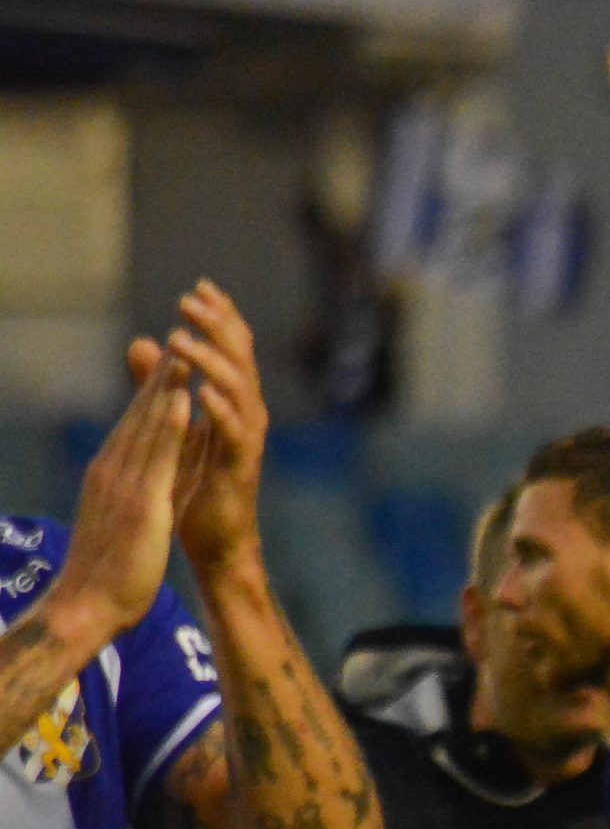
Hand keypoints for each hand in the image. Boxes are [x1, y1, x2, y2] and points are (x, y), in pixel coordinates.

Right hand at [53, 347, 191, 641]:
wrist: (86, 607)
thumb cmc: (106, 570)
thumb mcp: (119, 519)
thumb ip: (128, 493)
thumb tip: (135, 479)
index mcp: (111, 474)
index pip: (137, 425)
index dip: (154, 392)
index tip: (172, 360)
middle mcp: (114, 470)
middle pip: (141, 416)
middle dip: (162, 376)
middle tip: (182, 337)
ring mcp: (124, 484)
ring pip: (149, 427)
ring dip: (167, 388)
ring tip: (185, 350)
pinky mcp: (140, 503)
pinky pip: (159, 458)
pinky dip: (171, 427)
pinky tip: (184, 400)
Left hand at [129, 281, 269, 578]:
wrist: (217, 543)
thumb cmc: (198, 486)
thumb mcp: (176, 424)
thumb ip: (162, 385)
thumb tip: (142, 341)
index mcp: (235, 403)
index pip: (234, 349)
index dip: (221, 316)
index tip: (201, 285)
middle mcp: (248, 416)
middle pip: (241, 359)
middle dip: (217, 326)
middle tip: (188, 299)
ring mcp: (247, 442)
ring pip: (238, 389)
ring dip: (211, 361)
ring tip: (182, 337)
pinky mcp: (239, 469)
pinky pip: (233, 433)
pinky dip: (219, 410)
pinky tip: (202, 391)